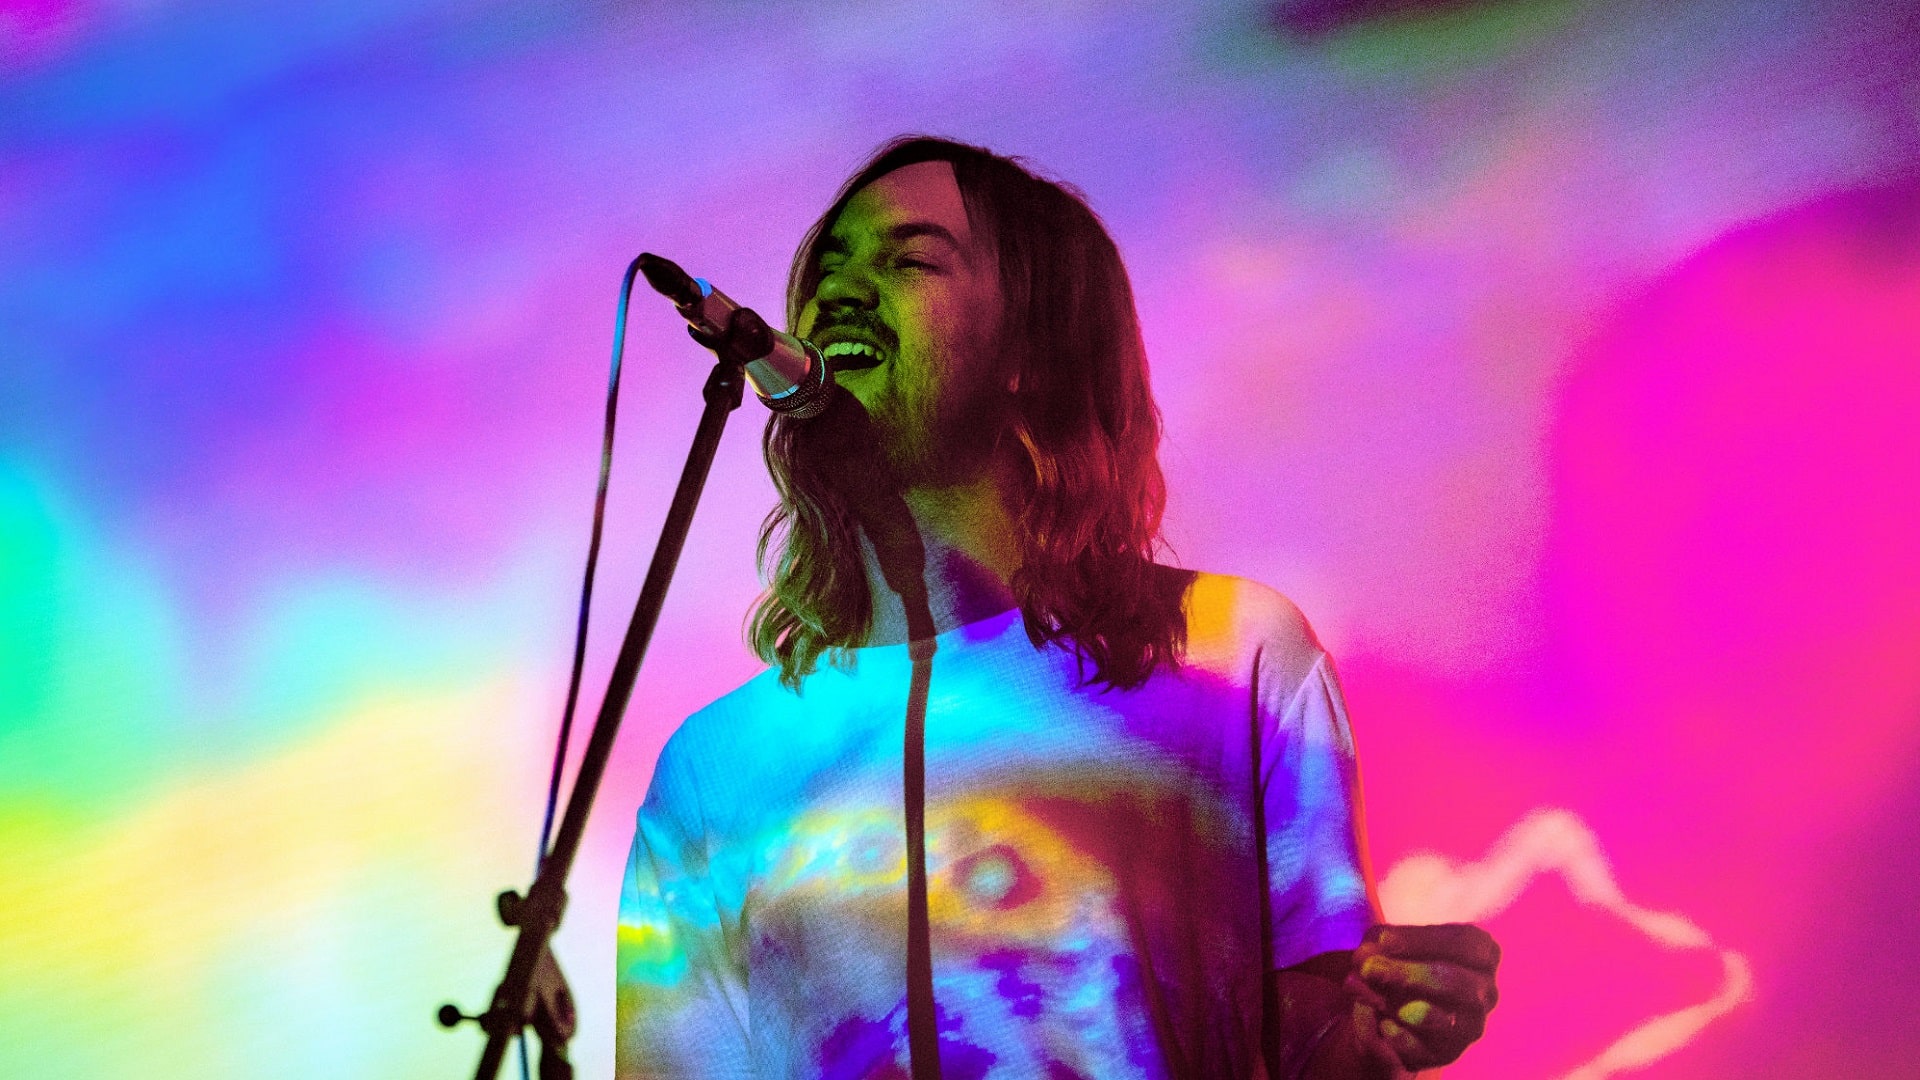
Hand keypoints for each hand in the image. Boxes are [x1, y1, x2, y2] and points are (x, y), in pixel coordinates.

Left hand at [1344, 923, 1499, 1072]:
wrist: (1390, 1011)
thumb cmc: (1399, 963)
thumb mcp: (1389, 945)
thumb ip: (1381, 945)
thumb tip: (1368, 955)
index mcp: (1480, 953)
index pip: (1464, 941)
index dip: (1422, 940)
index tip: (1384, 939)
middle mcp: (1484, 991)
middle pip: (1456, 982)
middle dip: (1409, 974)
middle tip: (1370, 968)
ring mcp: (1471, 1025)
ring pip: (1447, 1021)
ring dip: (1406, 1008)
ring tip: (1375, 998)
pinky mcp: (1448, 1053)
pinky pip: (1426, 1049)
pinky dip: (1401, 1037)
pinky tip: (1384, 1025)